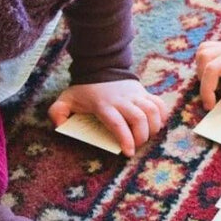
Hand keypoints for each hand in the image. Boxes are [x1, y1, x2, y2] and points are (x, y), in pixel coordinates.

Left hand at [49, 79, 167, 155]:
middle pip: (139, 119)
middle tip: (137, 146)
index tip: (128, 153)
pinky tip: (158, 125)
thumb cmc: (84, 89)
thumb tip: (59, 126)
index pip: (117, 123)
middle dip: (142, 137)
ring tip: (148, 136)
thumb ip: (57, 112)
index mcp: (104, 104)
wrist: (101, 67)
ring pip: (152, 111)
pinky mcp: (144, 92)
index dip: (125, 139)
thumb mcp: (66, 99)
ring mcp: (135, 95)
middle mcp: (122, 99)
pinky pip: (159, 104)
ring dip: (154, 128)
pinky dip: (163, 116)